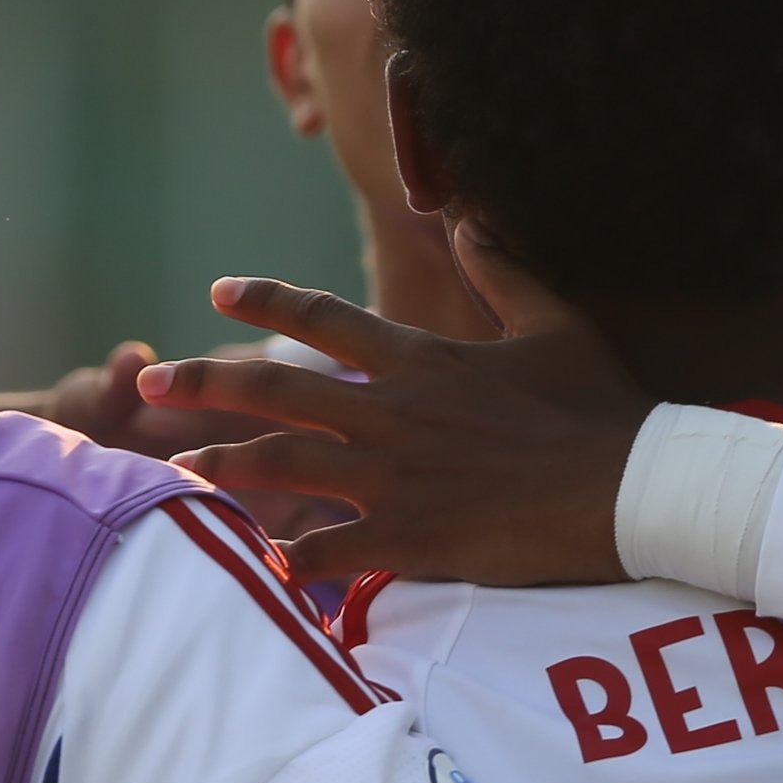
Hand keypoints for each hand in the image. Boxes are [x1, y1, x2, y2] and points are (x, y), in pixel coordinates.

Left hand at [141, 250, 647, 586]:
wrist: (632, 487)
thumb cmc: (602, 407)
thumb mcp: (555, 323)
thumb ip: (503, 272)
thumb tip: (470, 221)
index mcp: (422, 359)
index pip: (323, 318)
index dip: (265, 300)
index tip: (218, 293)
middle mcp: (392, 412)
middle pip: (274, 389)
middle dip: (203, 384)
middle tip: (150, 383)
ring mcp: (394, 476)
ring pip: (281, 464)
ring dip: (222, 466)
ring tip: (177, 468)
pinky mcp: (408, 537)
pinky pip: (326, 549)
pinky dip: (287, 556)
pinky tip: (256, 560)